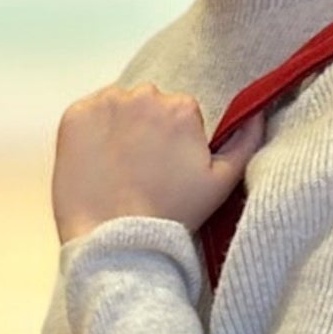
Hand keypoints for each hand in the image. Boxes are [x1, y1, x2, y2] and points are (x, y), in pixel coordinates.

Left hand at [52, 82, 266, 243]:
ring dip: (119, 127)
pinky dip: (91, 132)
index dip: (175, 142)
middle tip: (143, 169)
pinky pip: (87, 114)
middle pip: (148, 105)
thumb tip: (257, 114)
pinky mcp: (75, 116)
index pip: (180, 114)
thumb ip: (245, 142)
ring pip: (118, 107)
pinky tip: (97, 161)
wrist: (115, 238)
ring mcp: (105, 104)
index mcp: (182, 107)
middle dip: (147, 129)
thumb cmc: (171, 214)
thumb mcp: (222, 183)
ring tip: (118, 168)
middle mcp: (144, 95)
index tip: (167, 167)